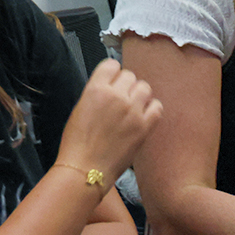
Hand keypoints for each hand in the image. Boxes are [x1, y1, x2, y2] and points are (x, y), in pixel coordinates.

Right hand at [56, 59, 161, 184]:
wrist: (85, 170)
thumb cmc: (77, 144)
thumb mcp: (80, 109)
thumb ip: (97, 92)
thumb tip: (111, 85)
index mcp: (95, 90)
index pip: (111, 65)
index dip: (112, 74)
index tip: (113, 81)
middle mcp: (115, 96)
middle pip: (130, 76)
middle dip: (125, 86)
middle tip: (121, 100)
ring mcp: (132, 111)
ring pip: (145, 88)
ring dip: (139, 95)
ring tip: (132, 108)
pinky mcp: (144, 126)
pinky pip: (157, 106)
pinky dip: (151, 109)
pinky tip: (143, 116)